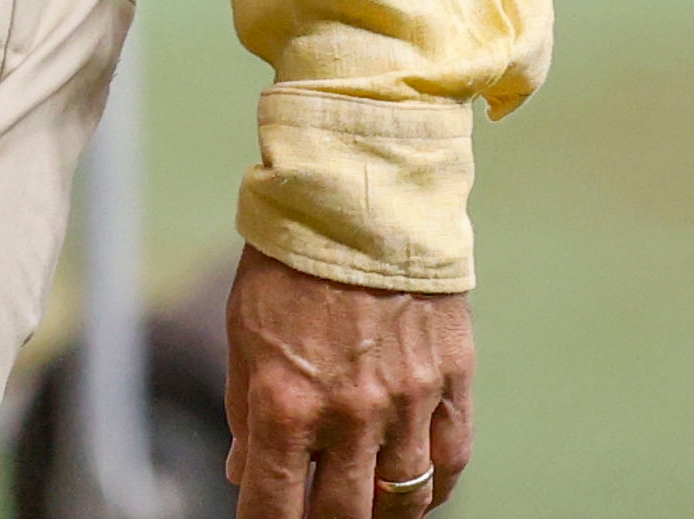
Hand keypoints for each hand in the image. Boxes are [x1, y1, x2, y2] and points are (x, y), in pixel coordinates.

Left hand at [227, 250, 474, 518]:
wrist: (359, 206)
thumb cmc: (289, 266)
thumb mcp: (245, 335)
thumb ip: (246, 409)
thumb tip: (242, 469)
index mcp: (287, 400)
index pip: (274, 500)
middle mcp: (350, 413)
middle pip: (344, 512)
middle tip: (315, 517)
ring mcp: (408, 402)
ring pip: (403, 498)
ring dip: (381, 515)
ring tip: (364, 510)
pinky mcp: (451, 384)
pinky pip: (450, 461)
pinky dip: (434, 487)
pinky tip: (415, 494)